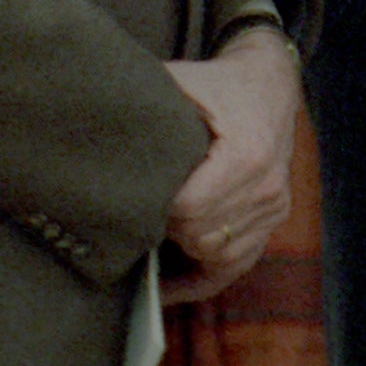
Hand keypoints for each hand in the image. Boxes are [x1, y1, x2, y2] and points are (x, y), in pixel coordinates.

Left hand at [158, 25, 303, 304]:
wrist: (270, 83)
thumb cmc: (217, 83)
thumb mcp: (182, 80)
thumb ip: (145, 102)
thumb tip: (91, 118)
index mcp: (247, 155)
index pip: (188, 209)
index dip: (154, 207)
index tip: (133, 194)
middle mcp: (268, 189)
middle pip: (199, 236)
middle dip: (164, 229)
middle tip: (138, 211)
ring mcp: (275, 209)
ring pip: (218, 255)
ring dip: (183, 248)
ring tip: (154, 230)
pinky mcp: (274, 221)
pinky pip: (236, 266)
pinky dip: (201, 278)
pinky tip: (166, 284)